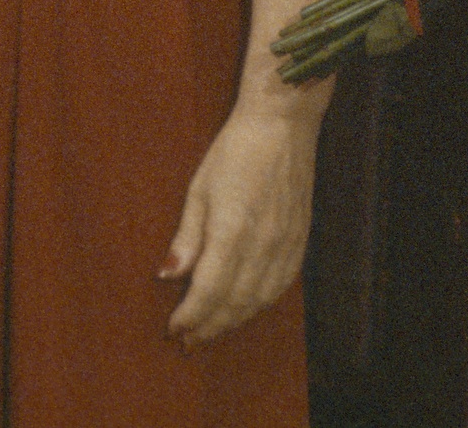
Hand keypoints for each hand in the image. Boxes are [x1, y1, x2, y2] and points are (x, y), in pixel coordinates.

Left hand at [160, 100, 316, 346]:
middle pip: (234, 303)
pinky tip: (245, 310)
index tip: (173, 329)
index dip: (190, 316)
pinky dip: (260, 305)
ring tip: (211, 332)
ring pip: (259, 301)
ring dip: (233, 322)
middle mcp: (263, 245)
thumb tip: (167, 276)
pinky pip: (280, 287)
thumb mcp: (199, 189)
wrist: (283, 125)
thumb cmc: (234, 151)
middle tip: (187, 341)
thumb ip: (187, 238)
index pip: (209, 290)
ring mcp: (286, 245)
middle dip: (209, 327)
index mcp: (233, 231)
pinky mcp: (300, 241)